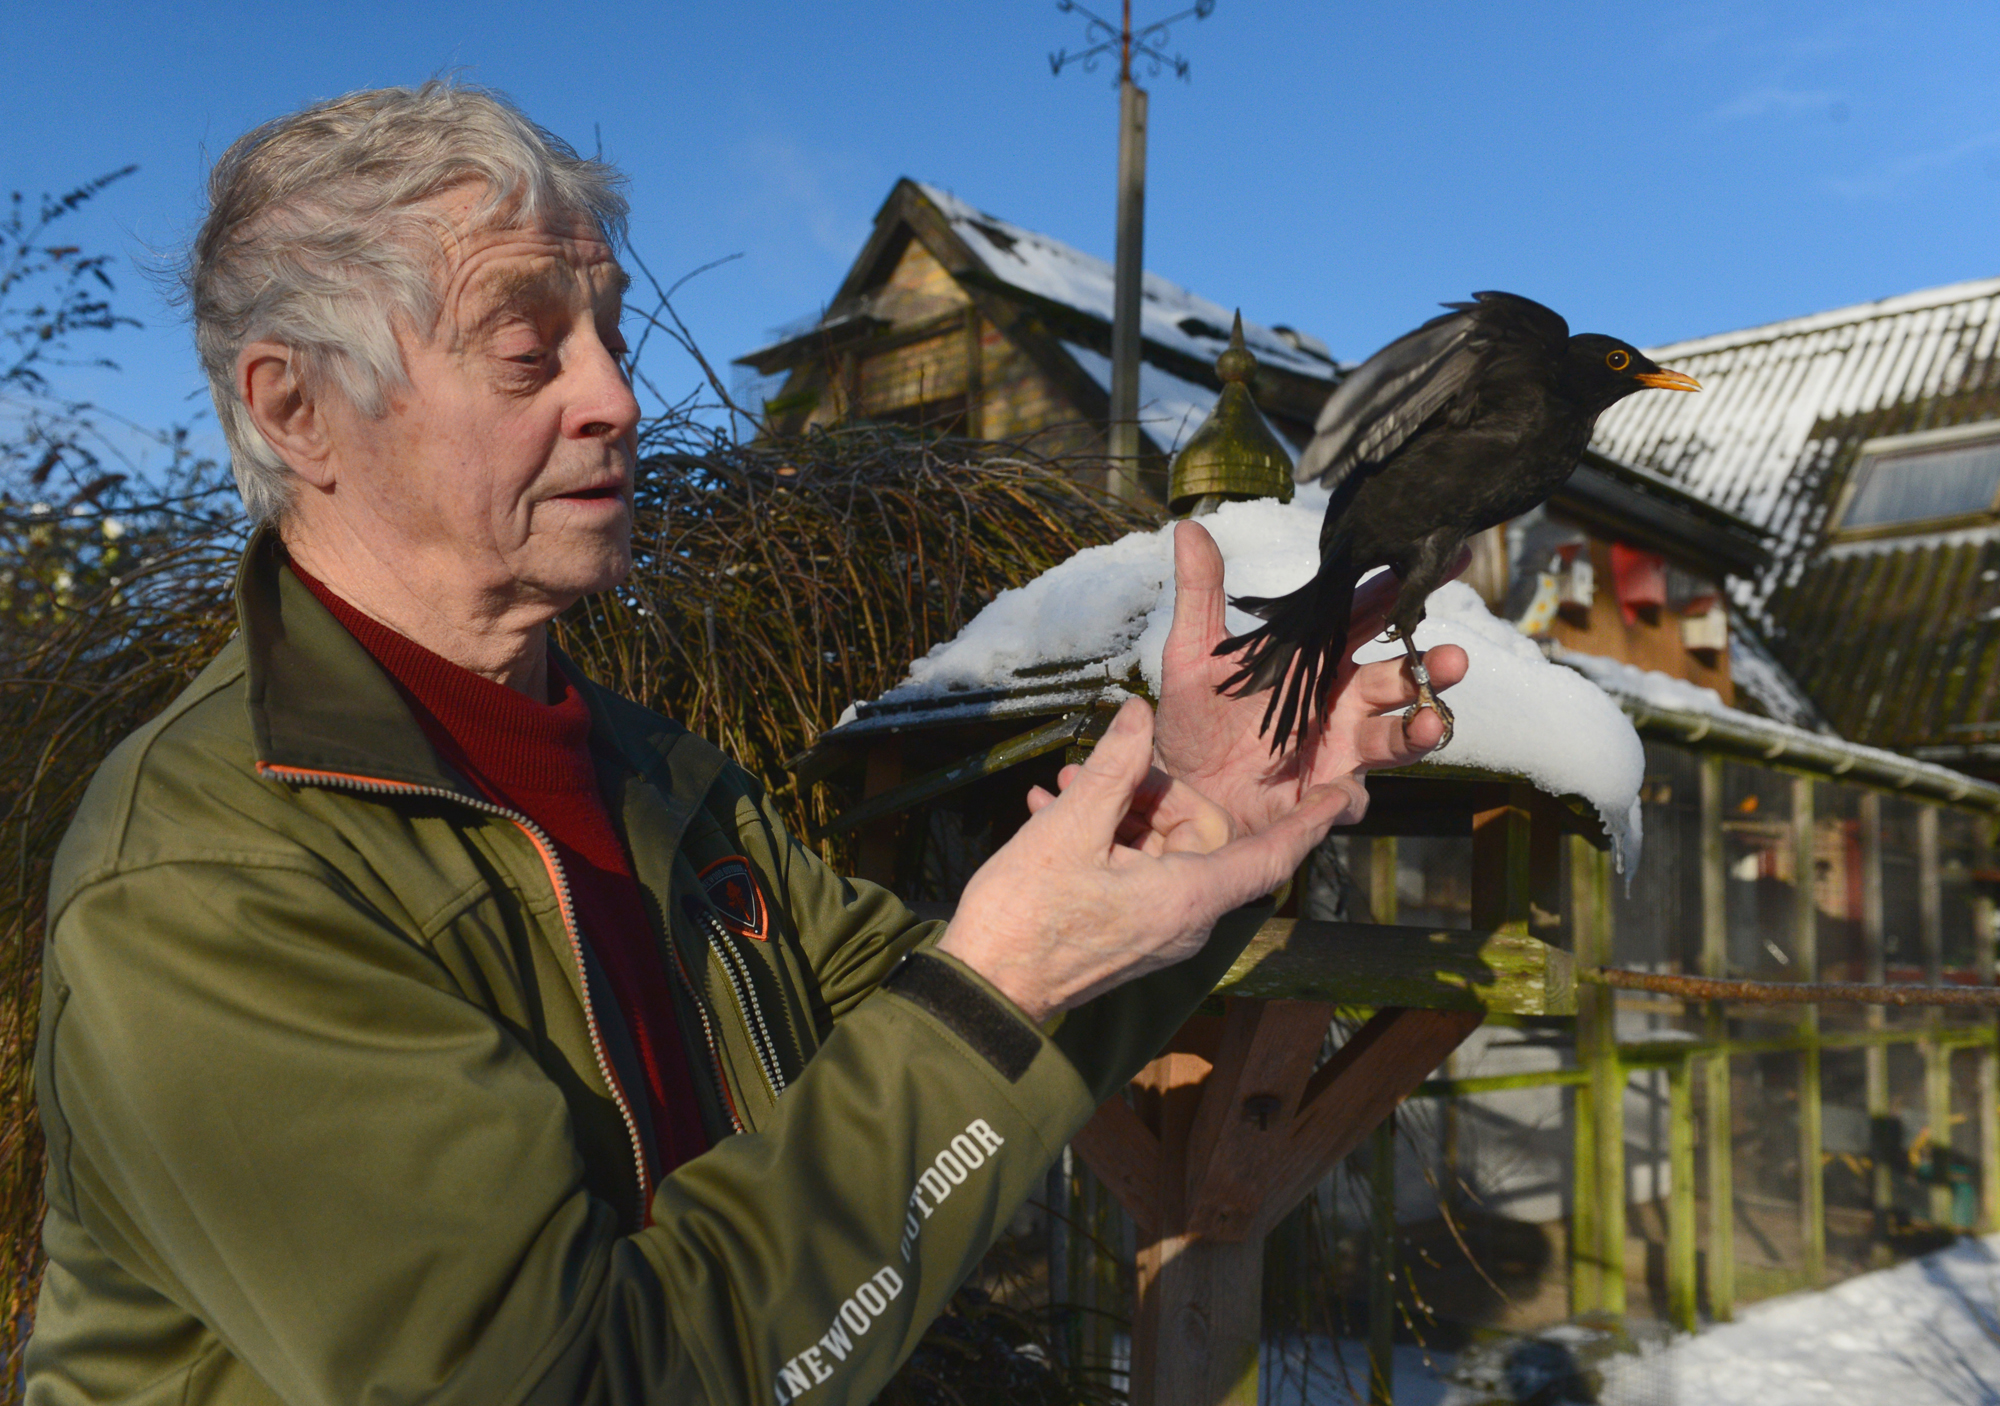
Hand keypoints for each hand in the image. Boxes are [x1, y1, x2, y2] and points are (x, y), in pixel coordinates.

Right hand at [938, 698, 1358, 1022]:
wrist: (982, 992)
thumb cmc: (1025, 918)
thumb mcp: (1070, 828)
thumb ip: (1115, 767)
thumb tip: (1140, 715)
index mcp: (1189, 897)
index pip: (1272, 854)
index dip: (1310, 820)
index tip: (1345, 793)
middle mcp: (1185, 919)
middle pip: (1201, 833)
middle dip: (1153, 789)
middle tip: (1097, 767)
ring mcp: (1156, 930)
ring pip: (1160, 847)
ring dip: (1117, 809)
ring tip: (1060, 787)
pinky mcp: (1127, 933)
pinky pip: (1135, 870)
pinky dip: (1105, 839)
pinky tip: (1053, 809)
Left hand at [1152, 520, 1468, 836]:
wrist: (1177, 787)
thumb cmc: (1192, 717)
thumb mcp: (1191, 653)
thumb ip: (1201, 592)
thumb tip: (1189, 527)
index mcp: (1316, 657)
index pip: (1370, 614)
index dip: (1404, 589)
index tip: (1451, 558)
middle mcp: (1339, 699)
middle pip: (1397, 676)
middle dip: (1429, 666)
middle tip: (1453, 657)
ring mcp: (1338, 746)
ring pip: (1393, 735)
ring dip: (1418, 728)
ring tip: (1431, 721)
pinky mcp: (1322, 793)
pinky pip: (1350, 796)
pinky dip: (1352, 794)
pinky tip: (1347, 791)